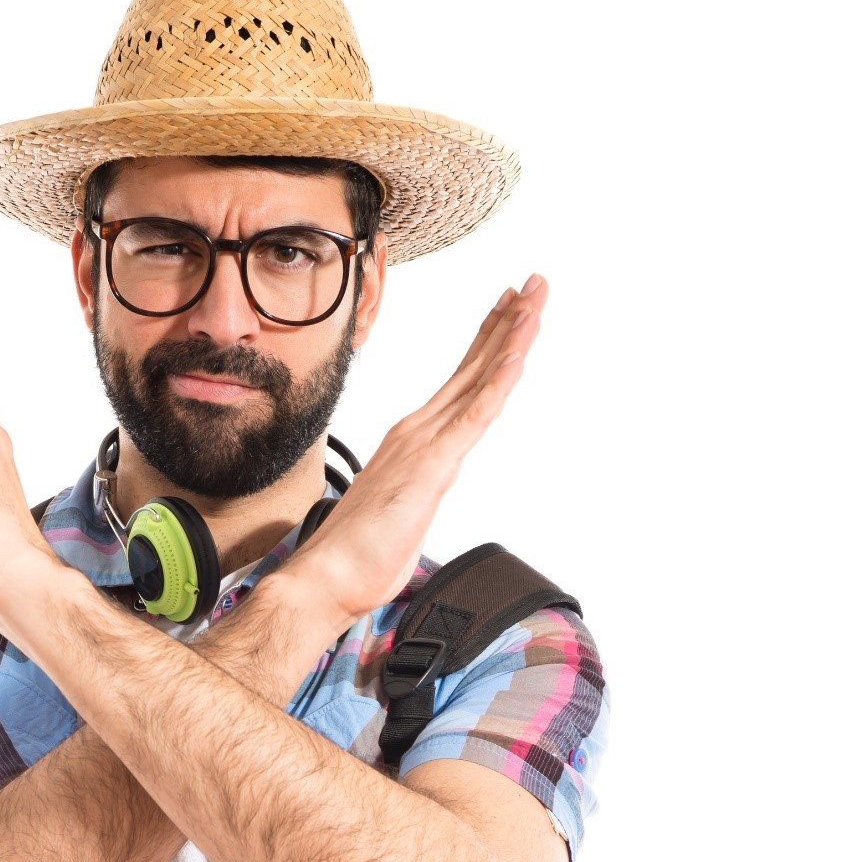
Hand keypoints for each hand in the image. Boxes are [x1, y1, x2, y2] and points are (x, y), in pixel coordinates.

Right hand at [295, 276, 547, 622]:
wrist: (326, 576)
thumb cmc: (355, 558)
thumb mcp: (398, 520)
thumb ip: (413, 501)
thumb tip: (415, 506)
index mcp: (412, 442)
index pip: (459, 384)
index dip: (487, 343)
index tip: (508, 311)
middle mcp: (418, 432)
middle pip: (474, 368)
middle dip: (507, 323)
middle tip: (533, 285)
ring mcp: (425, 443)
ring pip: (480, 380)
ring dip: (512, 336)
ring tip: (535, 298)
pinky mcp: (433, 464)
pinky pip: (474, 414)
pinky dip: (498, 380)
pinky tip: (518, 352)